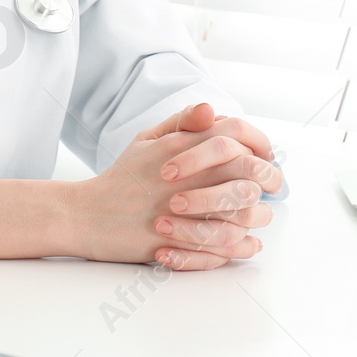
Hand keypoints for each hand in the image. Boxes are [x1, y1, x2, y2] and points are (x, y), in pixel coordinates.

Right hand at [69, 103, 281, 270]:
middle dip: (267, 182)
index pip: (233, 137)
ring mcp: (175, 211)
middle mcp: (180, 177)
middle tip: (272, 189)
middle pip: (244, 175)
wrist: (84, 214)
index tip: (265, 157)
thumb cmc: (121, 177)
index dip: (258, 145)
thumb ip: (181, 122)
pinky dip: (238, 247)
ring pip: (237, 215)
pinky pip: (217, 248)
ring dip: (256, 217)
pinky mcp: (169, 242)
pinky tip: (246, 243)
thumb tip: (212, 108)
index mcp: (176, 148)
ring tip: (260, 218)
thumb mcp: (146, 139)